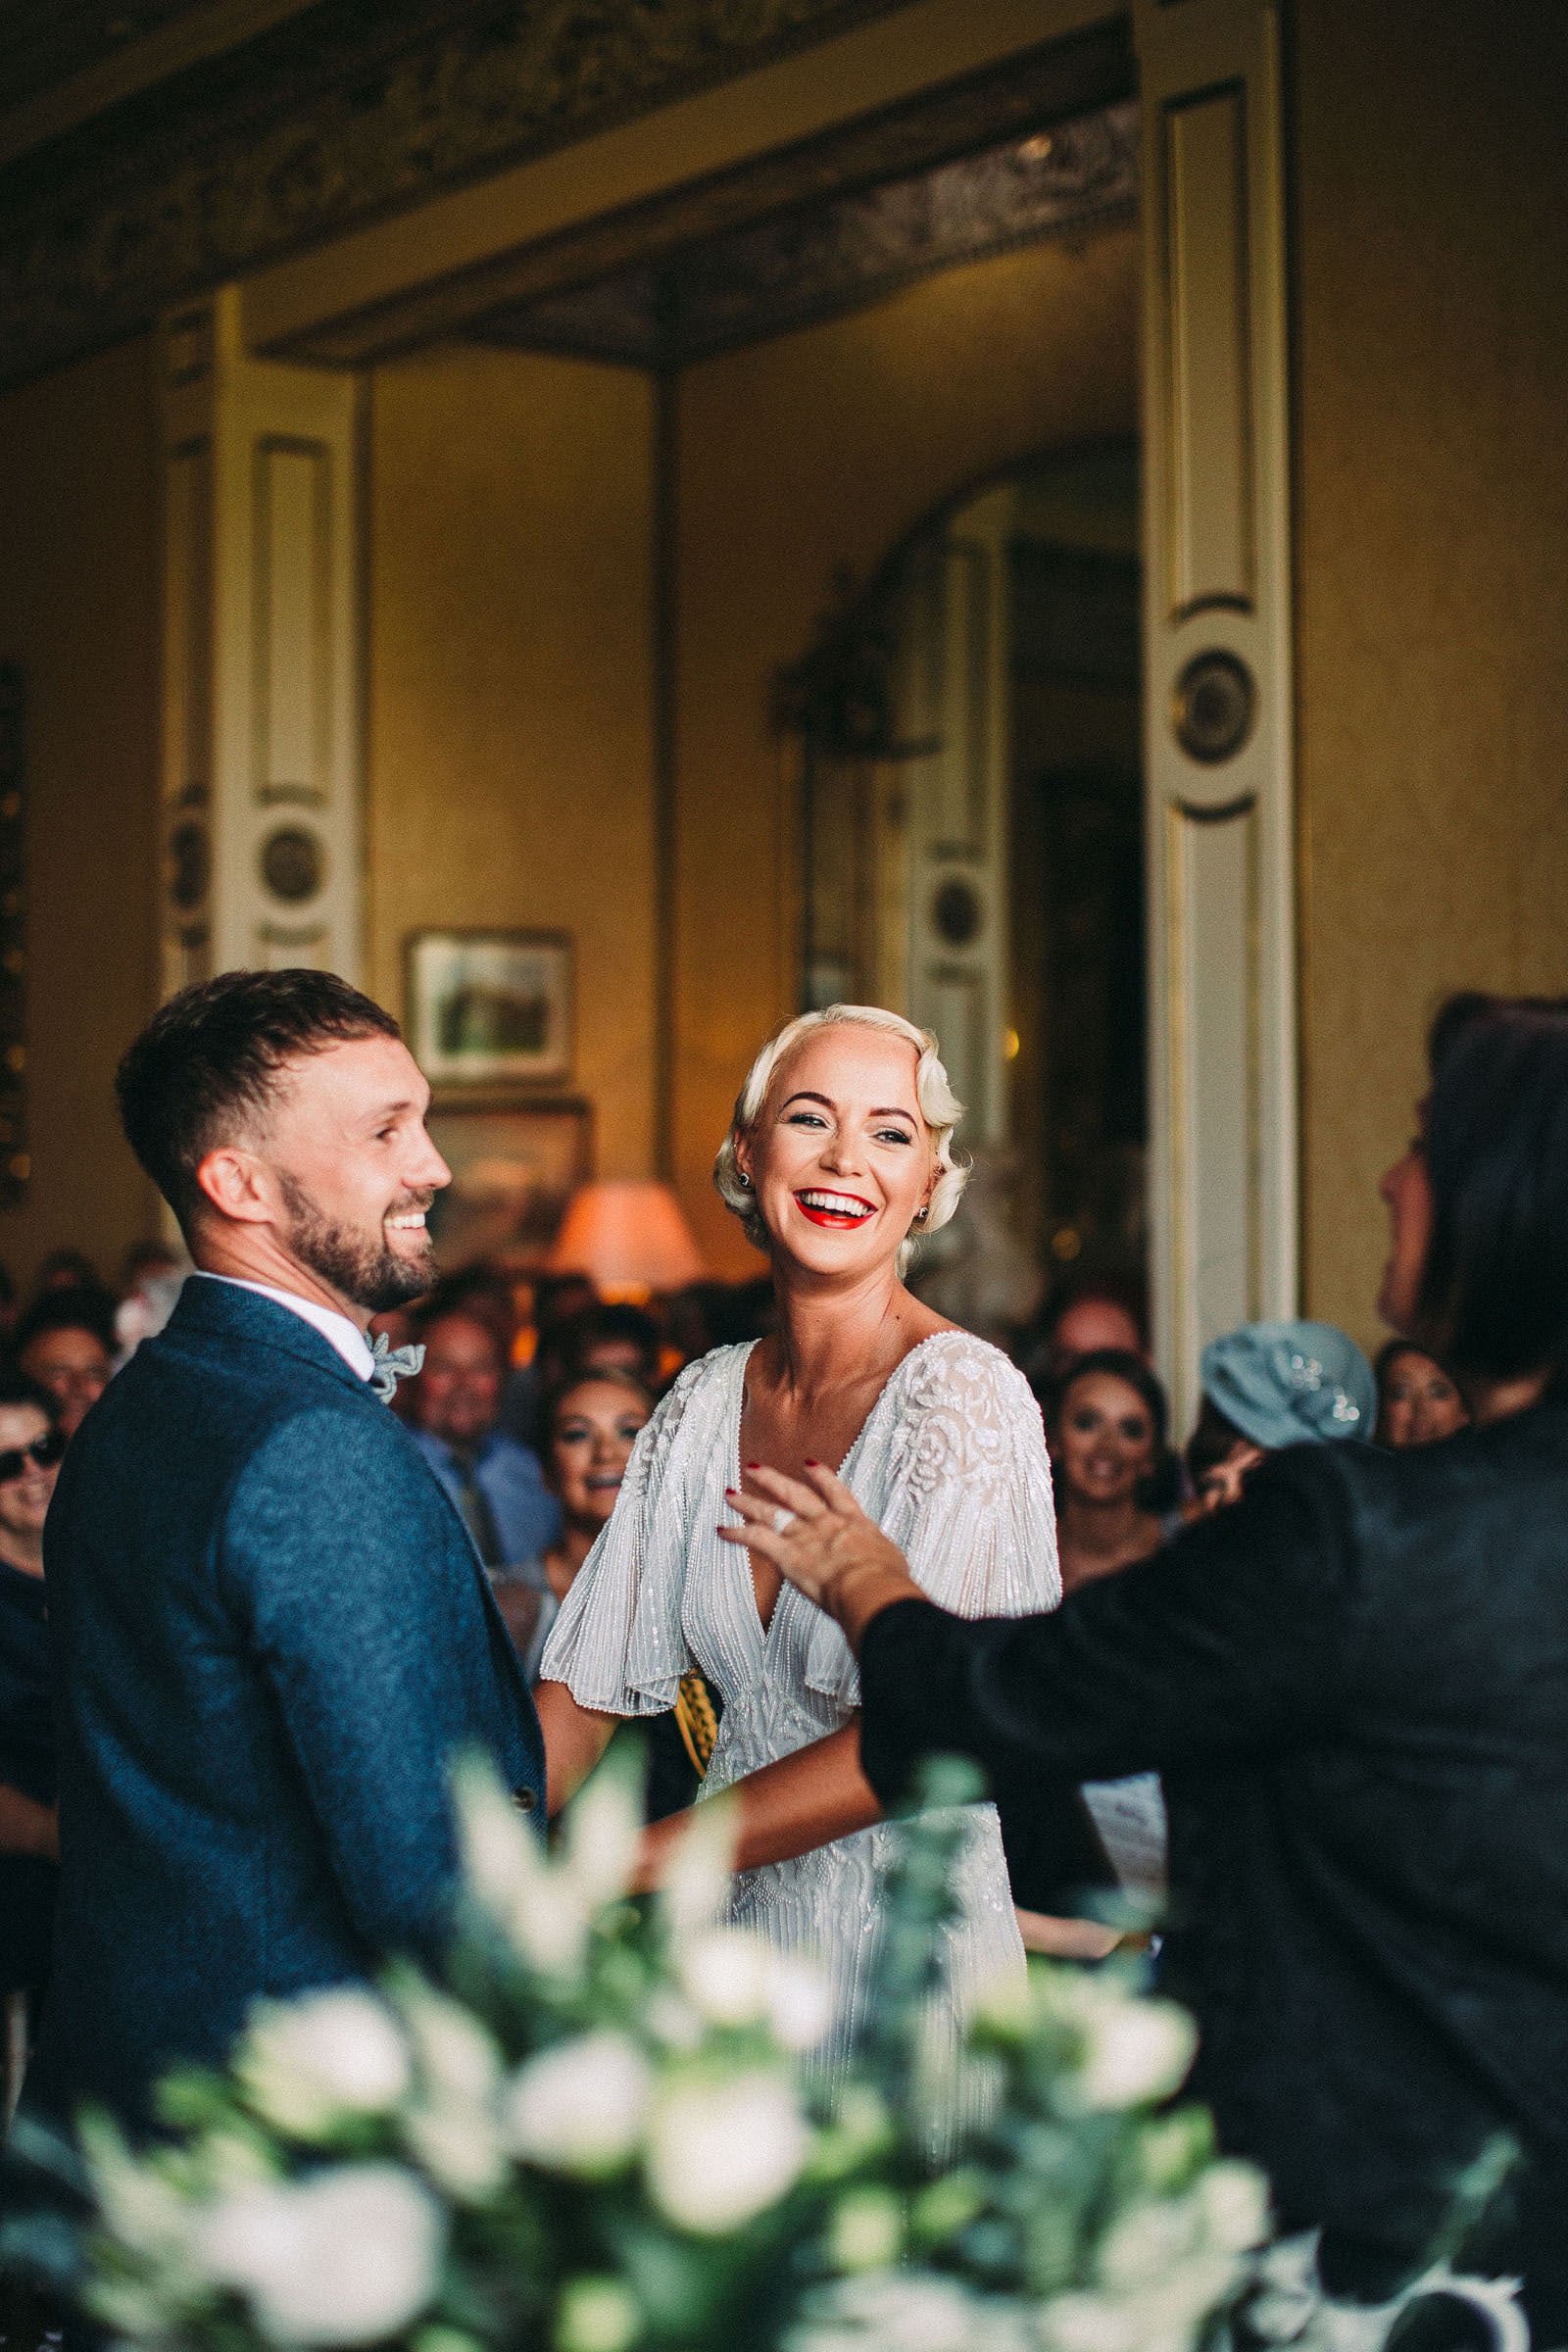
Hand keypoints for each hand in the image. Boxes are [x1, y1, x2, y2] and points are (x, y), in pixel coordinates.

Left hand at [719, 1463, 921, 1648]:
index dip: (821, 1477)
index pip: (836, 1493)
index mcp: (855, 1523)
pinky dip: (738, 1533)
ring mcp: (806, 1537)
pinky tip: (724, 1529)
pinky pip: (757, 1540)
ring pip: (771, 1513)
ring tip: (731, 1493)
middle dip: (773, 1481)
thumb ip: (882, 1562)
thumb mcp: (892, 1563)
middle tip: (755, 1468)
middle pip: (794, 1495)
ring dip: (749, 1502)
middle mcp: (827, 1524)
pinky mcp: (788, 1555)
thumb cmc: (888, 1580)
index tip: (809, 1464)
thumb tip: (889, 1574)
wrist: (872, 1587)